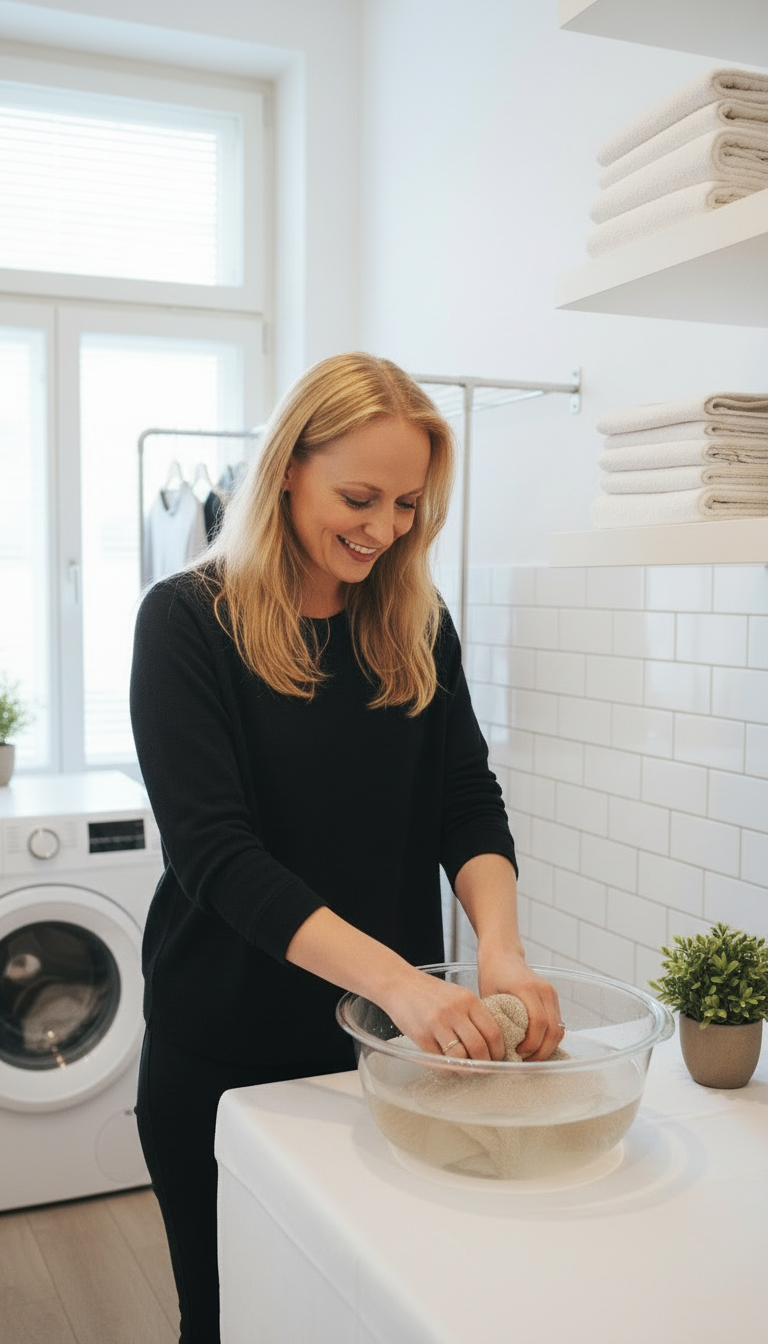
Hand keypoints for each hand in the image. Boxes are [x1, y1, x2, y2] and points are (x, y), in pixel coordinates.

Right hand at [379, 966, 505, 1062]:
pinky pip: (440, 1062)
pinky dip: (447, 1070)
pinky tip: (448, 1067)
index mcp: (468, 1000)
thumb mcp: (457, 995)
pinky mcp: (421, 1036)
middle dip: (484, 1064)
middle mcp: (454, 1011)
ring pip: (460, 1058)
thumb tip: (491, 1042)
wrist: (399, 983)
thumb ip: (473, 1014)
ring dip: (466, 1069)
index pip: (493, 1031)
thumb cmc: (430, 991)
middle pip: (479, 1048)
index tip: (497, 1057)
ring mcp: (436, 1024)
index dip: (498, 1050)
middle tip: (483, 1068)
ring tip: (465, 1069)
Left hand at [477, 944, 563, 1060]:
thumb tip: (497, 1049)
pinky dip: (549, 1038)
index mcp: (527, 989)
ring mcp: (552, 993)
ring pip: (559, 1029)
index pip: (539, 1023)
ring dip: (547, 1047)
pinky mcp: (554, 997)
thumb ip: (496, 1019)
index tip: (518, 1053)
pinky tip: (535, 1045)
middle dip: (542, 1051)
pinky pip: (558, 1023)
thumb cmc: (492, 974)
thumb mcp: (489, 996)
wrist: (502, 954)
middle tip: (525, 1061)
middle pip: (554, 1030)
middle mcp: (544, 991)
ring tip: (529, 1056)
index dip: (531, 1044)